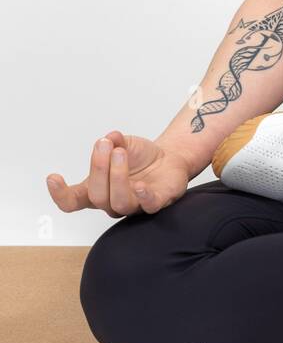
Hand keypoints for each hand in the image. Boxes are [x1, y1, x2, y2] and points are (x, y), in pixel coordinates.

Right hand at [46, 130, 192, 218]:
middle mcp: (112, 201)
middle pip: (97, 196)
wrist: (169, 158)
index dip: (60, 194)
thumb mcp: (124, 143)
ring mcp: (134, 205)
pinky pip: (148, 206)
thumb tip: (110, 137)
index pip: (72, 201)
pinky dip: (144, 197)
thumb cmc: (140, 157)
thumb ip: (115, 141)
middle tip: (104, 144)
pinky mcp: (156, 203)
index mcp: (97, 189)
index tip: (53, 177)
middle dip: (98, 168)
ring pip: (119, 202)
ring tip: (120, 152)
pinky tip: (141, 185)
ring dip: (117, 176)